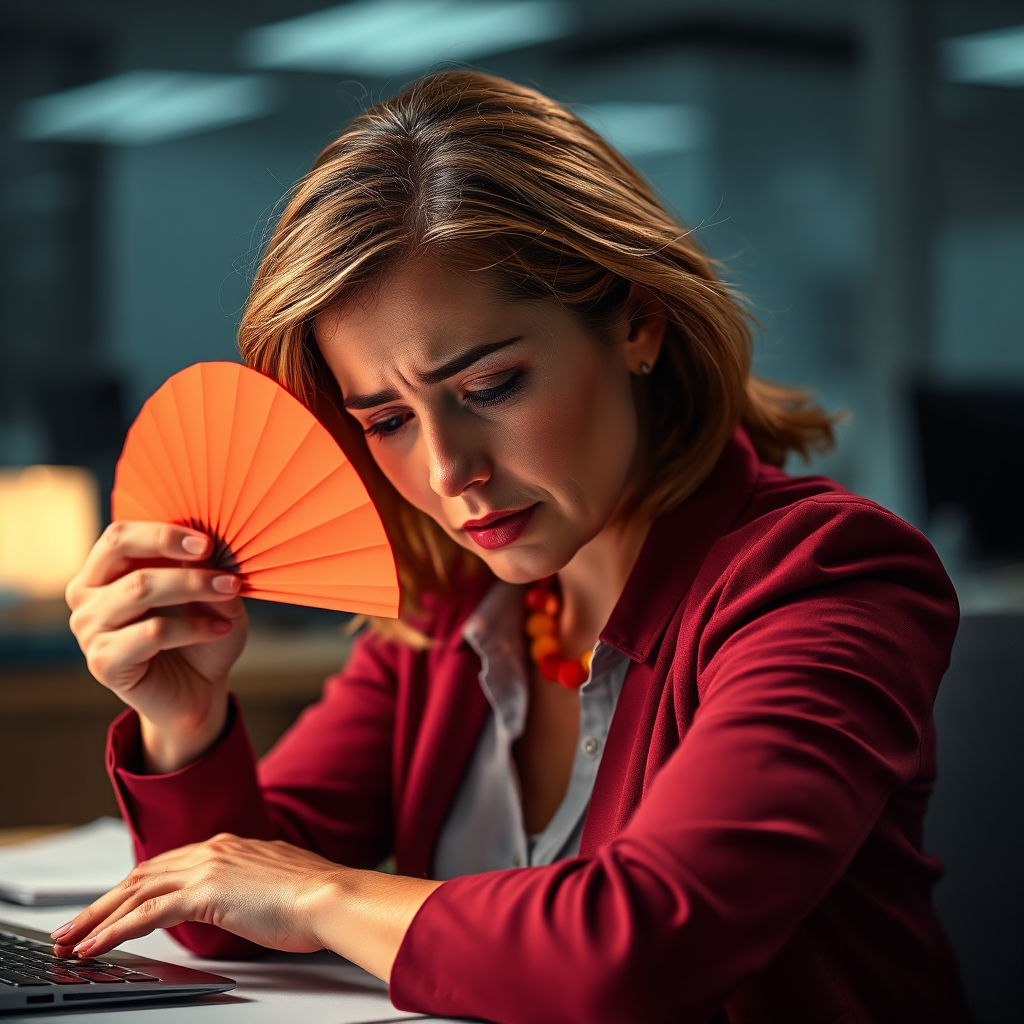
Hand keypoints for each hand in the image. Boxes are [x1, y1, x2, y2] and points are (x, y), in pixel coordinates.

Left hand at [49, 834, 444, 982]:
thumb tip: (242, 903)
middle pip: (144, 874)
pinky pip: (145, 914)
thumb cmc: (316, 898)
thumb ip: (249, 888)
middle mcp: (214, 849)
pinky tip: (94, 947)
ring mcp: (207, 867)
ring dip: (98, 917)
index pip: (169, 865)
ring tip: (72, 940)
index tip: (115, 905)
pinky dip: (113, 931)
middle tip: (76, 925)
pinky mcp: (204, 893)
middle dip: (105, 901)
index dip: (136, 887)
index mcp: (231, 845)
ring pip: (136, 891)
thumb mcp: (275, 886)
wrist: (332, 896)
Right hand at [66, 521, 247, 770]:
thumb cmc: (200, 635)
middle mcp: (86, 597)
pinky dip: (193, 627)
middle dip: (177, 555)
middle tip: (219, 563)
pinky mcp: (103, 661)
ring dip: (193, 587)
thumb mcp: (210, 596)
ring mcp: (89, 630)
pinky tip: (220, 629)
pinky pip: (152, 632)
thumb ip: (204, 570)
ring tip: (230, 592)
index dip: (162, 532)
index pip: (119, 536)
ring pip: (139, 589)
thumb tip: (209, 548)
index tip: (206, 541)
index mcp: (104, 571)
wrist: (199, 691)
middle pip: (124, 555)